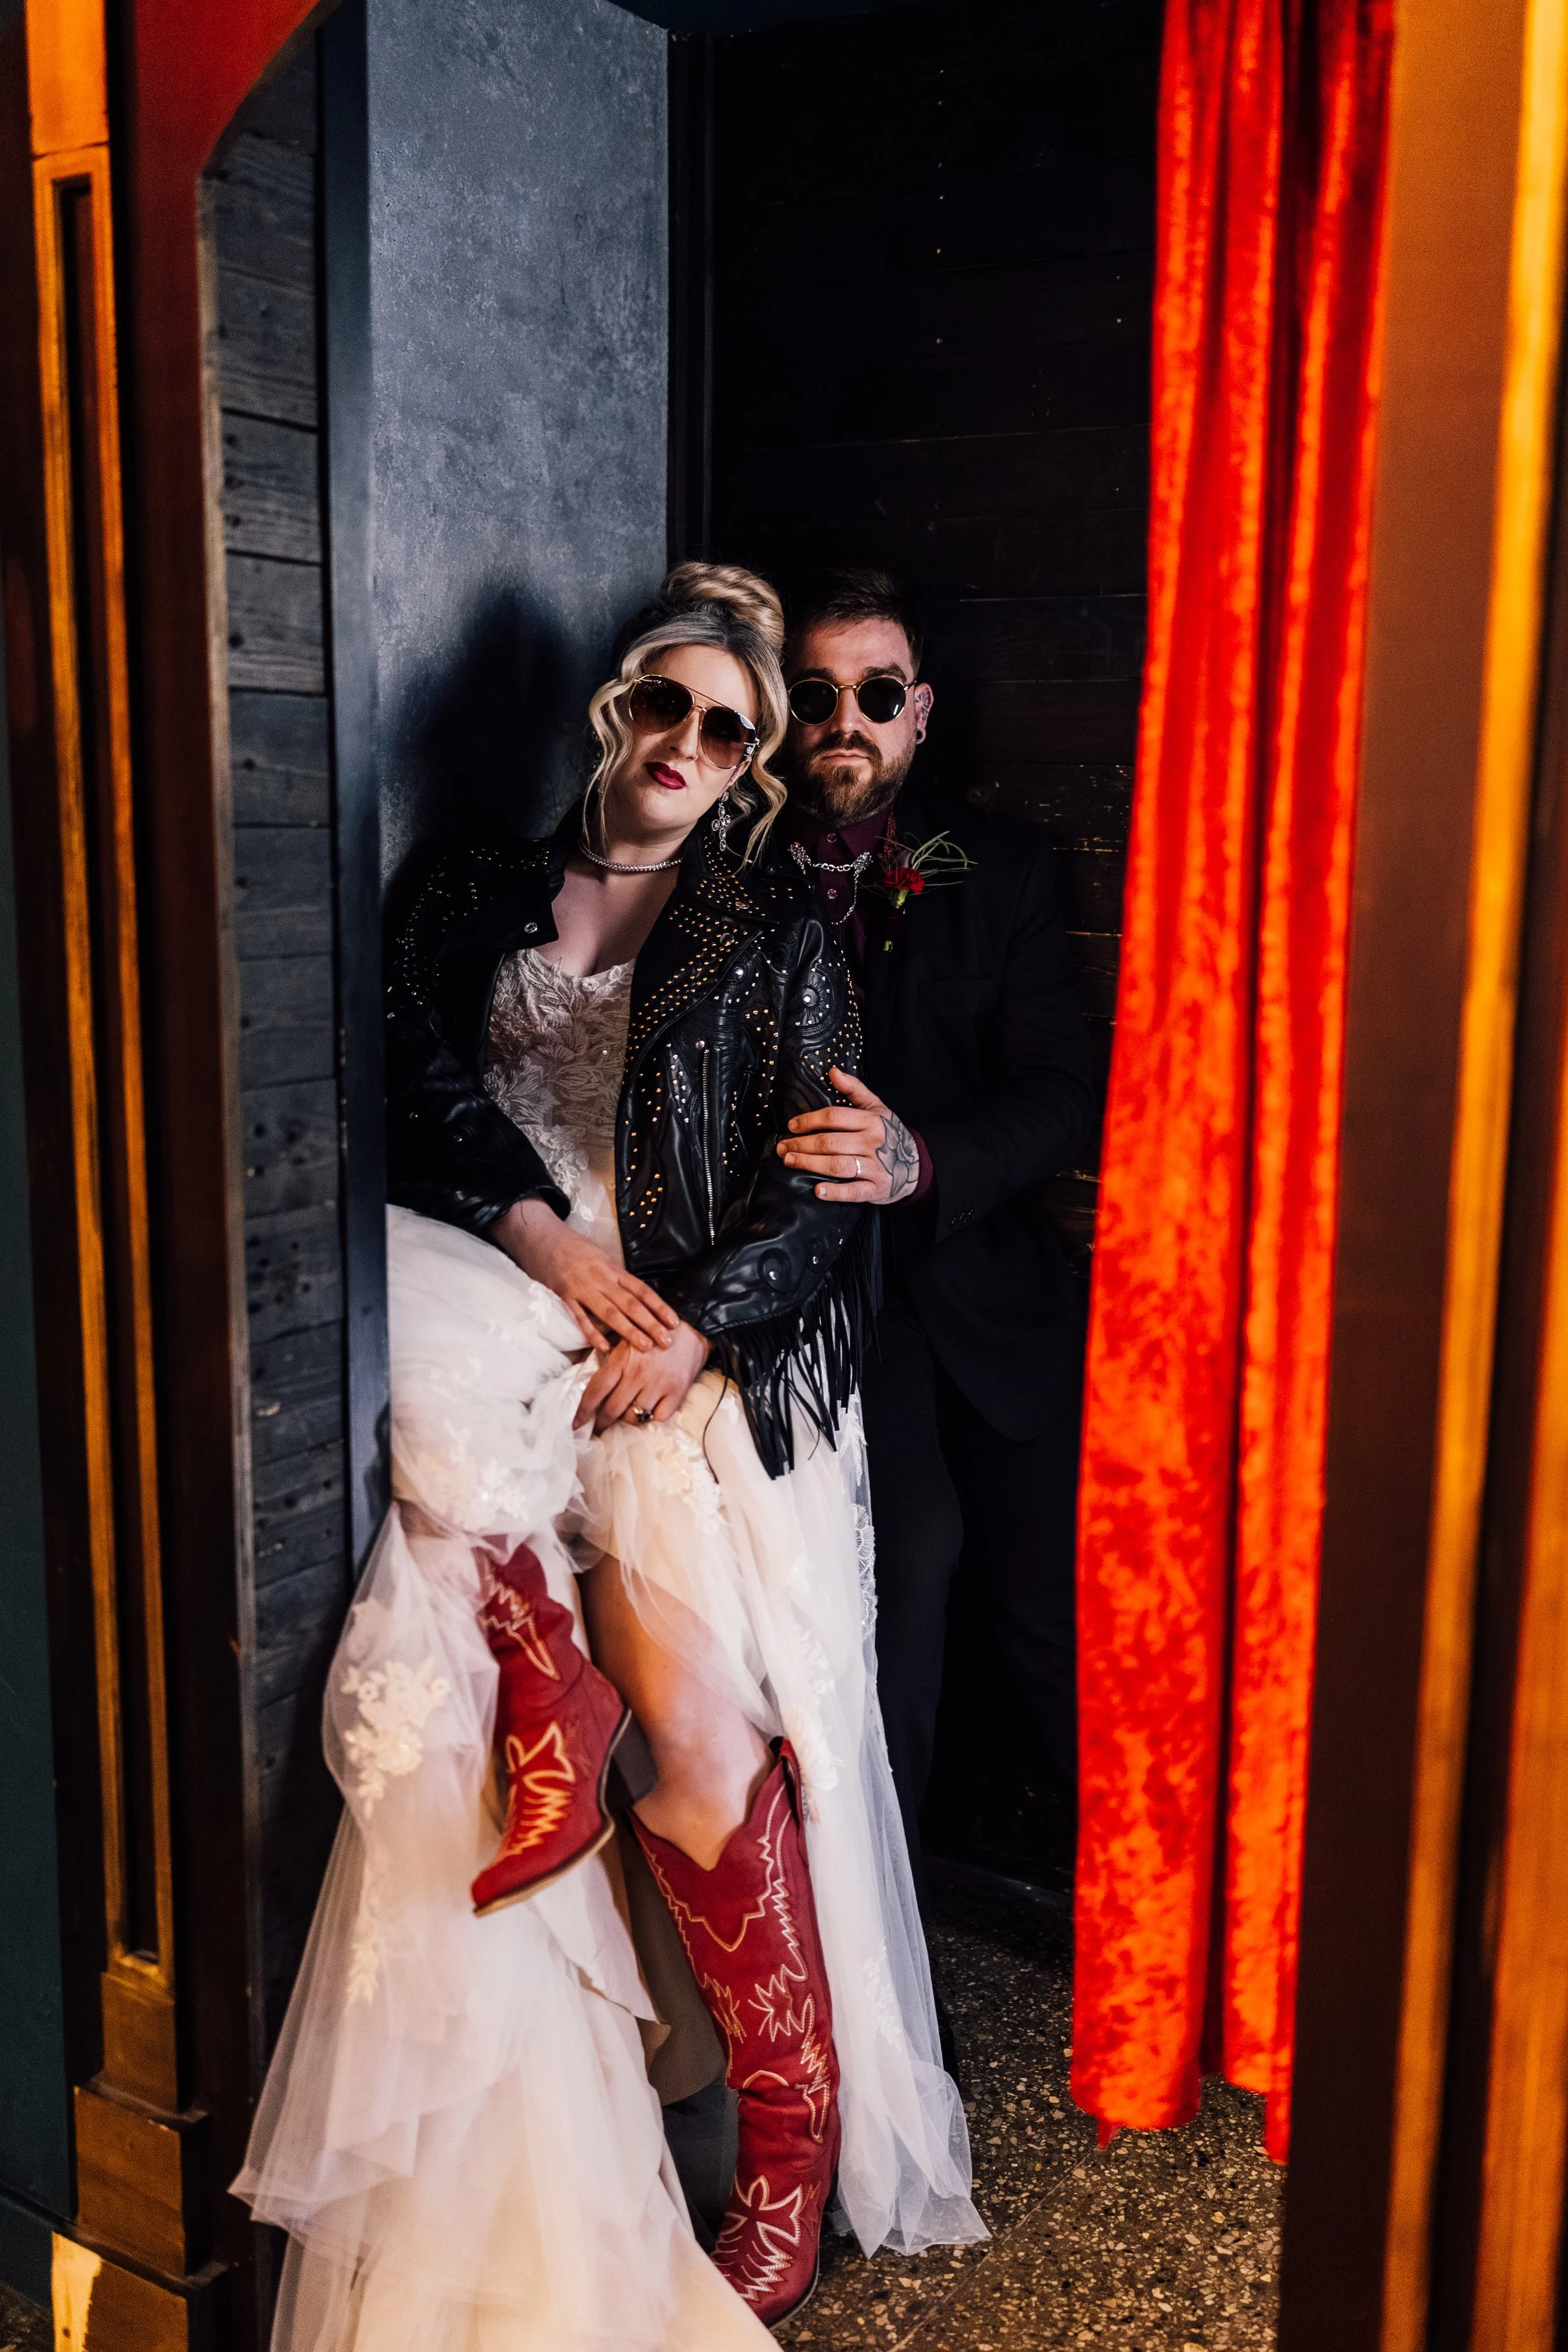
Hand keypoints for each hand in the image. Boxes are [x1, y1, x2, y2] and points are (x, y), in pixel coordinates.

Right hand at [488, 1198, 679, 1351]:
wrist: (542, 1236)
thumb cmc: (575, 1248)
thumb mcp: (601, 1257)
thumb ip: (617, 1277)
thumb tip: (638, 1298)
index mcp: (612, 1268)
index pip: (641, 1290)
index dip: (659, 1307)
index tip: (674, 1322)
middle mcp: (601, 1278)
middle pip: (630, 1304)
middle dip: (650, 1324)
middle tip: (666, 1341)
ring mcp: (582, 1288)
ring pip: (609, 1312)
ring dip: (629, 1331)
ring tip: (645, 1347)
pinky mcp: (563, 1296)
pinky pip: (580, 1318)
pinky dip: (592, 1333)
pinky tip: (605, 1347)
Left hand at [574, 1322, 710, 1430]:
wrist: (693, 1327)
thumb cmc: (654, 1333)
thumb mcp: (626, 1341)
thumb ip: (611, 1364)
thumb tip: (594, 1390)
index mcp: (621, 1361)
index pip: (595, 1392)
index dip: (583, 1411)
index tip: (576, 1424)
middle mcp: (637, 1375)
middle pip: (611, 1410)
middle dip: (601, 1422)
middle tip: (598, 1427)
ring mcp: (658, 1386)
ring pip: (633, 1416)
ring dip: (627, 1418)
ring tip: (627, 1412)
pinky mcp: (676, 1393)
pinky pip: (658, 1418)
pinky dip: (651, 1417)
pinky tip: (649, 1410)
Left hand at [775, 1066, 921, 1203]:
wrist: (917, 1163)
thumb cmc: (890, 1134)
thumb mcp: (877, 1108)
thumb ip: (854, 1089)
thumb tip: (832, 1071)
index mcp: (871, 1121)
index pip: (834, 1117)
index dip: (809, 1121)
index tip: (792, 1126)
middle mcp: (872, 1143)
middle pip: (830, 1143)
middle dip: (801, 1145)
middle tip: (782, 1148)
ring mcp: (875, 1167)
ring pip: (837, 1165)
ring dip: (810, 1164)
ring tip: (790, 1162)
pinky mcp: (875, 1189)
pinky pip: (853, 1191)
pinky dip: (835, 1192)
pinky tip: (818, 1191)